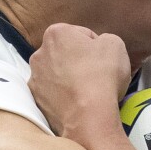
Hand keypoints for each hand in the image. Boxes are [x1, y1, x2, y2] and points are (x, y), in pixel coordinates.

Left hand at [29, 23, 131, 138]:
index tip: (104, 60)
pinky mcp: (36, 100)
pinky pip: (52, 93)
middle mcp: (39, 53)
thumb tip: (98, 46)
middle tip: (96, 74)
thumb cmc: (102, 75)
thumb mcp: (115, 45)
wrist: (88, 116)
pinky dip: (62, 95)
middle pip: (64, 53)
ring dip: (68, 78)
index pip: (82, 34)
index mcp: (56, 33)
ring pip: (56, 73)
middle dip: (78, 60)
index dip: (97, 46)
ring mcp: (34, 78)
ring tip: (86, 91)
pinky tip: (76, 102)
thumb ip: (105, 39)